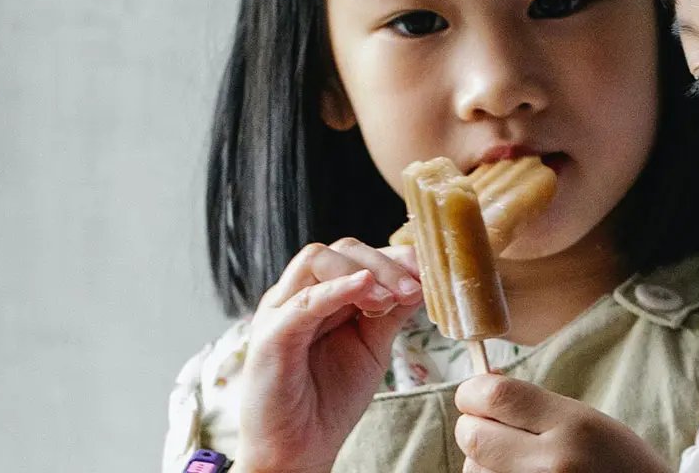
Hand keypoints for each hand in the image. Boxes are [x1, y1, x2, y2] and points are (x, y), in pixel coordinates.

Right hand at [236, 238, 425, 472]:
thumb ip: (390, 313)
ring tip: (390, 300)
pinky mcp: (270, 337)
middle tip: (413, 291)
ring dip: (362, 273)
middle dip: (385, 264)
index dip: (396, 258)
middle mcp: (298, 296)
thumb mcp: (372, 348)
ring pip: (316, 260)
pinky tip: (365, 289)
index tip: (429, 274)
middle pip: (341, 250)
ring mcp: (281, 313)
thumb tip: (422, 283)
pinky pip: (301, 302)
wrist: (298, 448)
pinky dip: (335, 290)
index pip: (358, 255)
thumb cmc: (329, 399)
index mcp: (323, 296)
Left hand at [453, 374, 671, 472]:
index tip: (475, 395)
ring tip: (519, 462)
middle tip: (491, 428)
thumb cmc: (620, 465)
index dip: (473, 392)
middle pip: (473, 435)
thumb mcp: (589, 422)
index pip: (496, 397)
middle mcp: (554, 461)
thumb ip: (536, 405)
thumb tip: (481, 387)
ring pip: (473, 469)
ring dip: (483, 461)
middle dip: (474, 427)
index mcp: (575, 425)